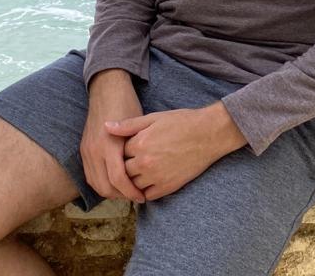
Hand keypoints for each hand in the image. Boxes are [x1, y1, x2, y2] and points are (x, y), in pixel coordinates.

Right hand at [80, 70, 146, 202]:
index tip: (142, 197)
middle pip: (105, 187)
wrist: (107, 89)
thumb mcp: (138, 125)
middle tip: (136, 197)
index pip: (118, 180)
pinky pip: (89, 175)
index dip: (131, 192)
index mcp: (109, 146)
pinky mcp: (83, 150)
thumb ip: (138, 150)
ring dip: (110, 192)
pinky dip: (101, 183)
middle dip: (121, 196)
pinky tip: (114, 183)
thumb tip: (145, 174)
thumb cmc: (127, 105)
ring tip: (127, 192)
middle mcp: (94, 151)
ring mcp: (86, 151)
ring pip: (95, 184)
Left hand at [104, 103, 246, 201]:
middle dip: (125, 166)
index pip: (118, 153)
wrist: (208, 134)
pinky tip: (148, 182)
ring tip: (138, 172)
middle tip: (130, 162)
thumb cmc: (181, 122)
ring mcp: (156, 176)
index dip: (121, 150)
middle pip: (123, 170)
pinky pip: (148, 195)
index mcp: (140, 144)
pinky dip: (145, 191)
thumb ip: (128, 125)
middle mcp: (145, 163)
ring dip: (133, 180)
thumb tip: (106, 127)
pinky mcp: (168, 187)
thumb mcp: (153, 118)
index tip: (126, 148)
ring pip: (133, 185)